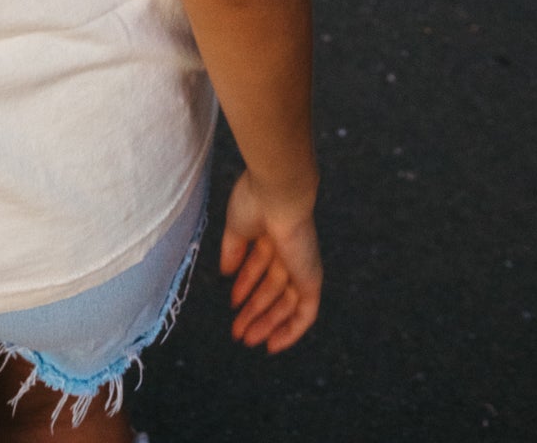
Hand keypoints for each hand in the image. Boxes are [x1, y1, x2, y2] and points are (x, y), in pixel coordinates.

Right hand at [219, 168, 322, 353]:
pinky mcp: (311, 278)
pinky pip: (306, 311)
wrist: (278, 193)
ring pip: (285, 303)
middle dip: (253, 309)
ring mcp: (301, 265)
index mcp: (270, 234)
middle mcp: (288, 251)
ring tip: (247, 339)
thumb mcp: (236, 229)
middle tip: (237, 332)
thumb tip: (225, 273)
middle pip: (272, 288)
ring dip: (266, 322)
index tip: (232, 304)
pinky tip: (273, 343)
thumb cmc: (255, 203)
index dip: (245, 287)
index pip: (259, 266)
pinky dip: (292, 330)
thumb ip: (232, 251)